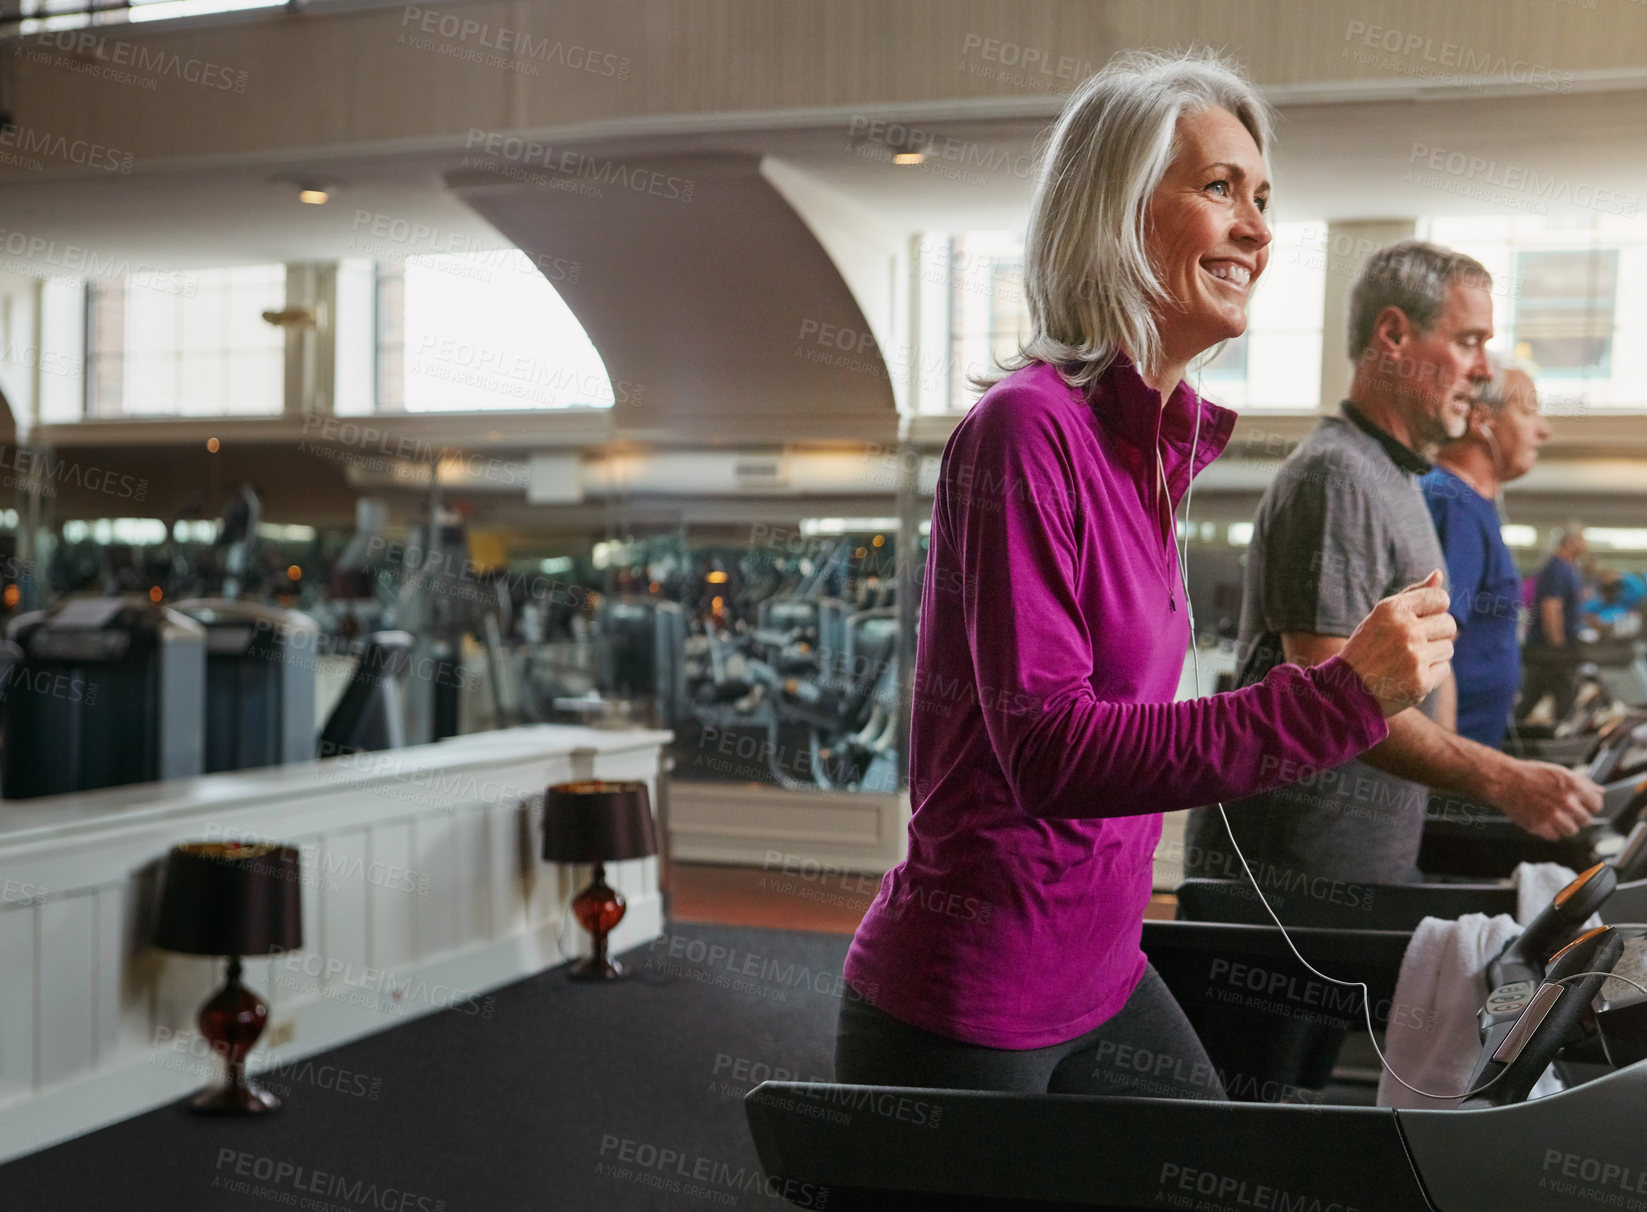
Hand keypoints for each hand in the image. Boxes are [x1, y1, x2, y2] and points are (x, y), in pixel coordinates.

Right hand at [1339, 570, 1456, 716]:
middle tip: (1411, 644)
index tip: (1421, 619)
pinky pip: (1443, 669)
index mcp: (1392, 609)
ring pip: (1448, 647)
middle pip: (1449, 623)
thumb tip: (1438, 573)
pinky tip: (1408, 675)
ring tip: (1407, 661)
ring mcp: (1414, 656)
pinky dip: (1430, 674)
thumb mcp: (1382, 616)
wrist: (1346, 691)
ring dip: (1433, 654)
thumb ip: (1412, 595)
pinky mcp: (1421, 681)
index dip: (1435, 609)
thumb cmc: (1366, 649)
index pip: (1440, 598)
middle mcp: (1405, 629)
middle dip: (1436, 633)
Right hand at [1489, 761, 1601, 839]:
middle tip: (1564, 810)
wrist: (1504, 780)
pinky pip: (1555, 836)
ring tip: (1552, 816)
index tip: (1583, 806)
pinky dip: (1550, 831)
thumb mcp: (1559, 772)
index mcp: (1574, 786)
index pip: (1596, 805)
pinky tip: (1543, 819)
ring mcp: (1553, 815)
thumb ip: (1581, 782)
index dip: (1589, 806)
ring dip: (1564, 826)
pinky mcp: (1540, 826)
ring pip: (1571, 831)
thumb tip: (1599, 791)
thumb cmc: (1529, 774)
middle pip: (1585, 820)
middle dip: (1576, 816)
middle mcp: (1566, 802)